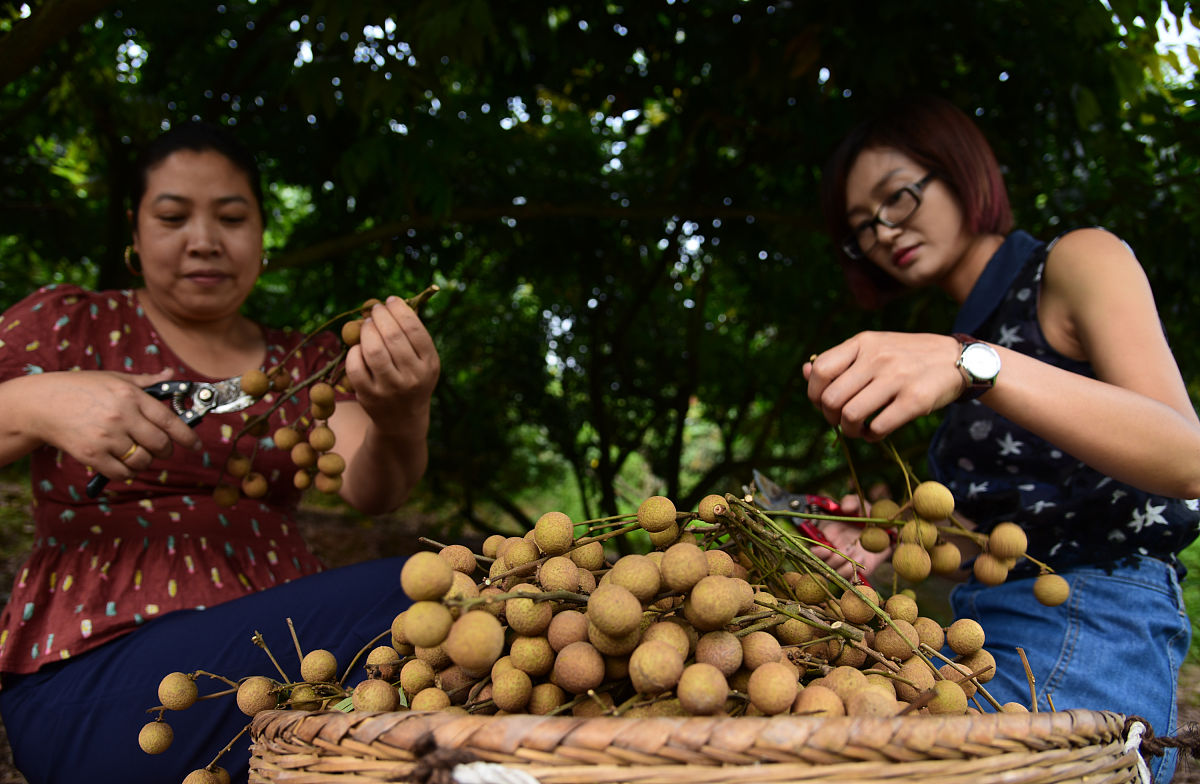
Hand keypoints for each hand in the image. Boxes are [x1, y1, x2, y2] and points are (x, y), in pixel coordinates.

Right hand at [24, 368, 200, 479]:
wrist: (40, 404)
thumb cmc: (80, 388)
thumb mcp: (114, 378)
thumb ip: (146, 381)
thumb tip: (171, 374)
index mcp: (130, 396)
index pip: (169, 420)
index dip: (187, 436)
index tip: (196, 444)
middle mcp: (121, 416)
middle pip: (160, 444)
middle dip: (166, 450)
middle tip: (163, 449)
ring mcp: (106, 437)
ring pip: (143, 461)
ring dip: (147, 462)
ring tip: (140, 454)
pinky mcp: (91, 455)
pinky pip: (122, 473)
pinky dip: (128, 472)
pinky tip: (124, 463)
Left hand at [343, 296, 439, 432]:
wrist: (403, 419)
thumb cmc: (412, 379)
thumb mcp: (423, 361)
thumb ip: (412, 335)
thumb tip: (390, 302)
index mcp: (429, 364)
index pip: (414, 328)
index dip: (399, 309)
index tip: (390, 300)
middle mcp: (413, 377)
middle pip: (393, 336)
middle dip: (380, 316)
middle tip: (374, 310)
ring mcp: (390, 389)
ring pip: (374, 351)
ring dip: (366, 330)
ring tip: (365, 324)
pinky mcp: (369, 396)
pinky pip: (356, 367)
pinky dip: (354, 351)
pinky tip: (357, 347)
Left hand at [804, 331, 964, 439]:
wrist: (956, 358)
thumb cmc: (906, 357)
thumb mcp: (873, 348)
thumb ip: (840, 361)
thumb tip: (805, 373)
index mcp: (863, 342)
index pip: (820, 370)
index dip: (814, 393)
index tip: (824, 403)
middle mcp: (877, 357)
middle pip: (831, 399)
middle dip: (831, 418)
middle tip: (842, 421)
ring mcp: (897, 378)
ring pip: (851, 415)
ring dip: (850, 430)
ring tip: (859, 429)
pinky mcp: (915, 400)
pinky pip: (878, 427)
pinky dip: (872, 436)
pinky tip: (876, 432)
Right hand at [811, 494, 893, 579]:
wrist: (889, 530)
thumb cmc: (870, 515)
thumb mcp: (861, 505)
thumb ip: (852, 502)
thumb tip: (845, 507)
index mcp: (828, 536)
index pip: (815, 549)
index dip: (817, 552)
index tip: (823, 549)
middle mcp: (834, 551)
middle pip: (824, 564)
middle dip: (831, 561)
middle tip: (842, 552)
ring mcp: (846, 562)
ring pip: (836, 574)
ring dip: (843, 567)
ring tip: (858, 556)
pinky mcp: (858, 571)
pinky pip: (850, 580)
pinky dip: (853, 575)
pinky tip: (861, 562)